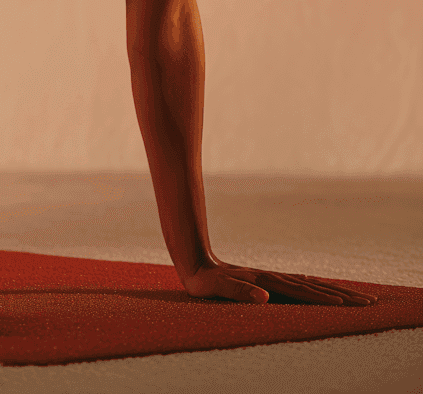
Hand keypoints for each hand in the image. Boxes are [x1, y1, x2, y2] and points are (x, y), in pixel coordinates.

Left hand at [182, 260, 377, 305]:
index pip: (303, 293)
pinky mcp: (268, 282)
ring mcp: (272, 279)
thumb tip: (264, 298)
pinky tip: (324, 292)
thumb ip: (238, 292)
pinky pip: (300, 286)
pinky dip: (317, 289)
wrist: (194, 260)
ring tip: (357, 298)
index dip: (326, 300)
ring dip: (334, 292)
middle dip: (342, 296)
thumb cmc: (204, 280)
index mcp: (266, 282)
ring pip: (310, 285)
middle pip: (315, 287)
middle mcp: (273, 279)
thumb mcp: (216, 288)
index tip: (349, 305)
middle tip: (370, 302)